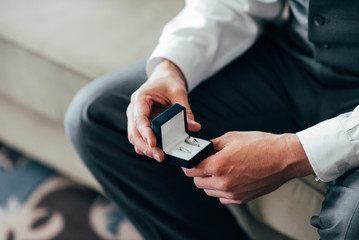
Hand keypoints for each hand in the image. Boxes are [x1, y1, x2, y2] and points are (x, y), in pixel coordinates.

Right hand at [127, 59, 200, 160]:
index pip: (139, 119)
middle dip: (146, 147)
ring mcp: (135, 118)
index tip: (154, 143)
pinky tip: (159, 152)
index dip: (145, 133)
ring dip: (146, 149)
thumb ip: (186, 110)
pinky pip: (140, 139)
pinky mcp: (140, 125)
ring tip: (161, 157)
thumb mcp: (179, 92)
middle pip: (134, 133)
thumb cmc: (169, 83)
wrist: (163, 78)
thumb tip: (195, 127)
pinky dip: (147, 147)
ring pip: (135, 138)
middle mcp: (133, 109)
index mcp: (140, 98)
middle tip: (160, 157)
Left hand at [183, 132, 313, 203]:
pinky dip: (222, 189)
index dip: (188, 163)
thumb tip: (201, 149)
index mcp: (218, 165)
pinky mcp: (241, 199)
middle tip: (208, 162)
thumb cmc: (261, 145)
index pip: (190, 170)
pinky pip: (222, 197)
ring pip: (208, 191)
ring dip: (210, 181)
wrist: (284, 158)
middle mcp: (223, 182)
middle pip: (197, 182)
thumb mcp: (231, 137)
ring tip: (222, 169)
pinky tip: (231, 178)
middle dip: (199, 172)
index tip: (191, 160)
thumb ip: (212, 145)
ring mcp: (232, 193)